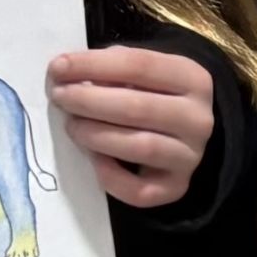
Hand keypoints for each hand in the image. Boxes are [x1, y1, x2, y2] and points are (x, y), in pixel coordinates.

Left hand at [47, 45, 213, 208]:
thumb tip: (67, 74)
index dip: (94, 65)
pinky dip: (112, 177)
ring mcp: (190, 156)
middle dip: (89, 101)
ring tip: (72, 126)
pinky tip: (94, 160)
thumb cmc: (153, 94)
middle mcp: (198, 119)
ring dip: (97, 135)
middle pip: (138, 107)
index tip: (58, 67)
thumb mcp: (141, 72)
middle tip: (60, 97)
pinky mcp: (176, 187)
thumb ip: (112, 68)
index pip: (140, 66)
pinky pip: (140, 191)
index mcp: (193, 79)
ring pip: (141, 147)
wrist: (183, 131)